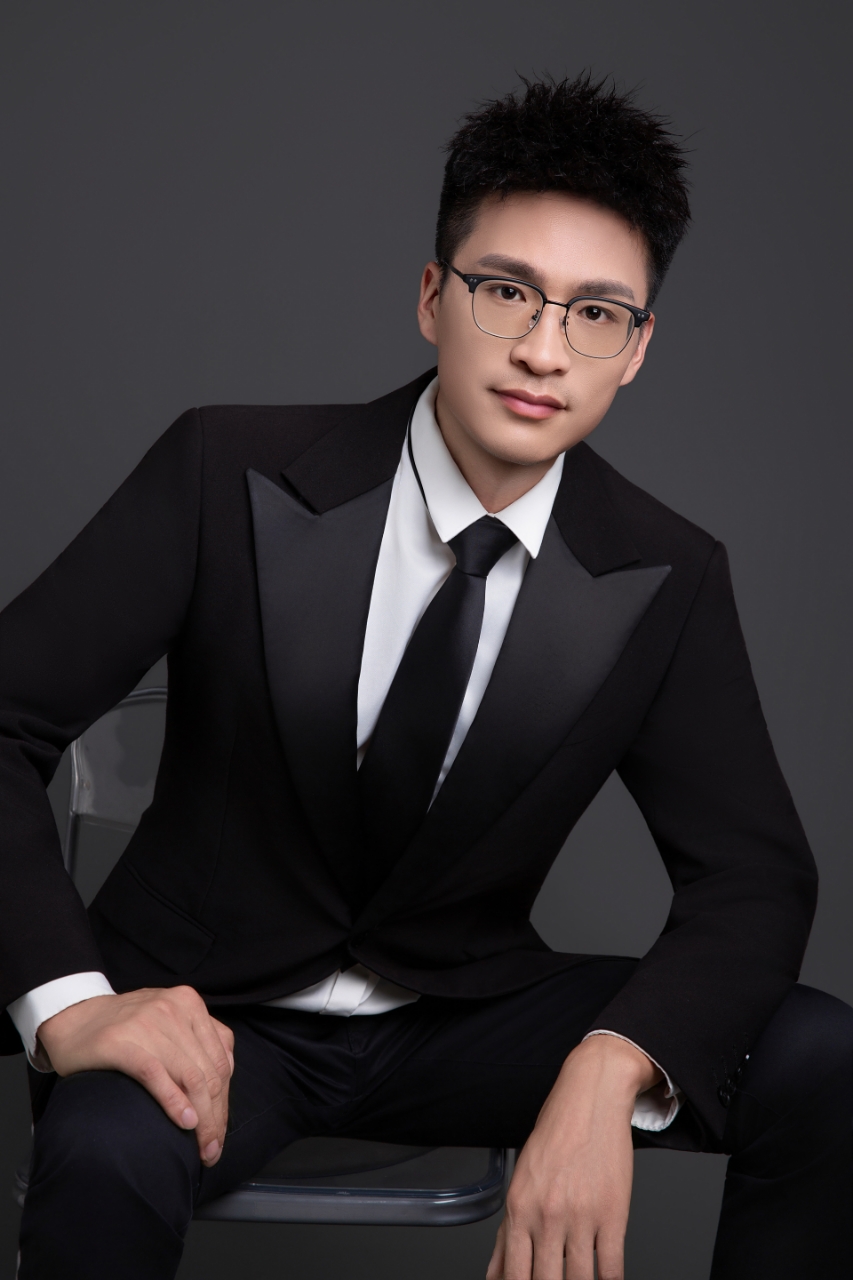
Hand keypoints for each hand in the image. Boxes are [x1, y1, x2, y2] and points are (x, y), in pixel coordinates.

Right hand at [37, 986, 234, 1166]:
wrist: (73, 1017)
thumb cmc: (124, 1029)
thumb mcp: (168, 1021)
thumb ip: (197, 1040)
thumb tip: (224, 1082)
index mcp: (190, 1003)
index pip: (220, 1061)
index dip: (224, 1103)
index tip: (219, 1134)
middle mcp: (173, 1009)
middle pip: (208, 1073)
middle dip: (215, 1117)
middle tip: (211, 1149)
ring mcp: (147, 1023)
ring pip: (189, 1076)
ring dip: (201, 1119)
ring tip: (201, 1148)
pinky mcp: (120, 1042)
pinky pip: (155, 1074)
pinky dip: (174, 1101)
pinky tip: (184, 1123)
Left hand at [486, 1035, 660, 1279]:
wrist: (590, 1098)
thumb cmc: (554, 1137)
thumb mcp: (521, 1181)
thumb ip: (507, 1234)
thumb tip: (495, 1276)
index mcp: (519, 1208)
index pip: (514, 1276)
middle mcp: (547, 1215)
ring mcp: (581, 1217)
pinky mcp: (614, 1214)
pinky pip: (612, 1268)